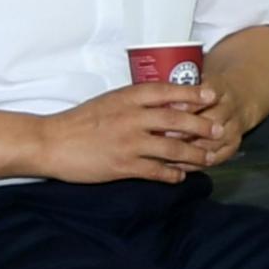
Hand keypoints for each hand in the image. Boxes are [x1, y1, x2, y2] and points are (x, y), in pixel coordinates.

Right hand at [42, 82, 235, 184]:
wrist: (50, 142)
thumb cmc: (80, 121)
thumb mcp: (110, 101)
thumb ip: (137, 102)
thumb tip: (169, 104)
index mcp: (127, 98)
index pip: (167, 91)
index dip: (192, 93)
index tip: (212, 95)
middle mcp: (131, 118)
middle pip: (177, 120)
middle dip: (202, 126)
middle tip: (219, 130)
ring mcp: (128, 143)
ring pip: (172, 148)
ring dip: (194, 154)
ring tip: (208, 158)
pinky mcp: (122, 166)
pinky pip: (155, 170)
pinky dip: (171, 174)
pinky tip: (180, 177)